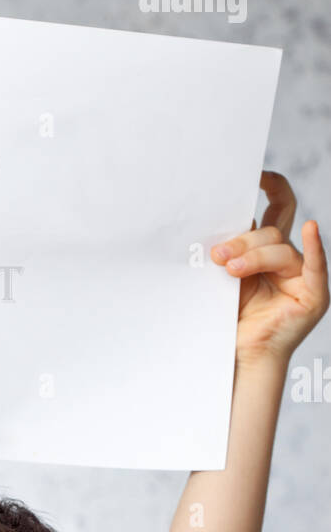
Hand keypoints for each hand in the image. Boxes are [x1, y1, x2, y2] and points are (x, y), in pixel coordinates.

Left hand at [210, 172, 328, 367]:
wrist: (236, 358)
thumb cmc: (227, 320)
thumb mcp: (222, 277)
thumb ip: (228, 248)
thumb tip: (216, 218)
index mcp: (267, 248)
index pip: (278, 206)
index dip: (271, 185)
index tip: (255, 173)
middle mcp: (287, 258)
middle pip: (272, 229)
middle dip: (243, 239)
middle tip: (219, 256)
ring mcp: (303, 275)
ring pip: (280, 248)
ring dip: (252, 256)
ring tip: (230, 271)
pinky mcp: (313, 295)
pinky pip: (315, 265)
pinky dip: (314, 246)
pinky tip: (311, 229)